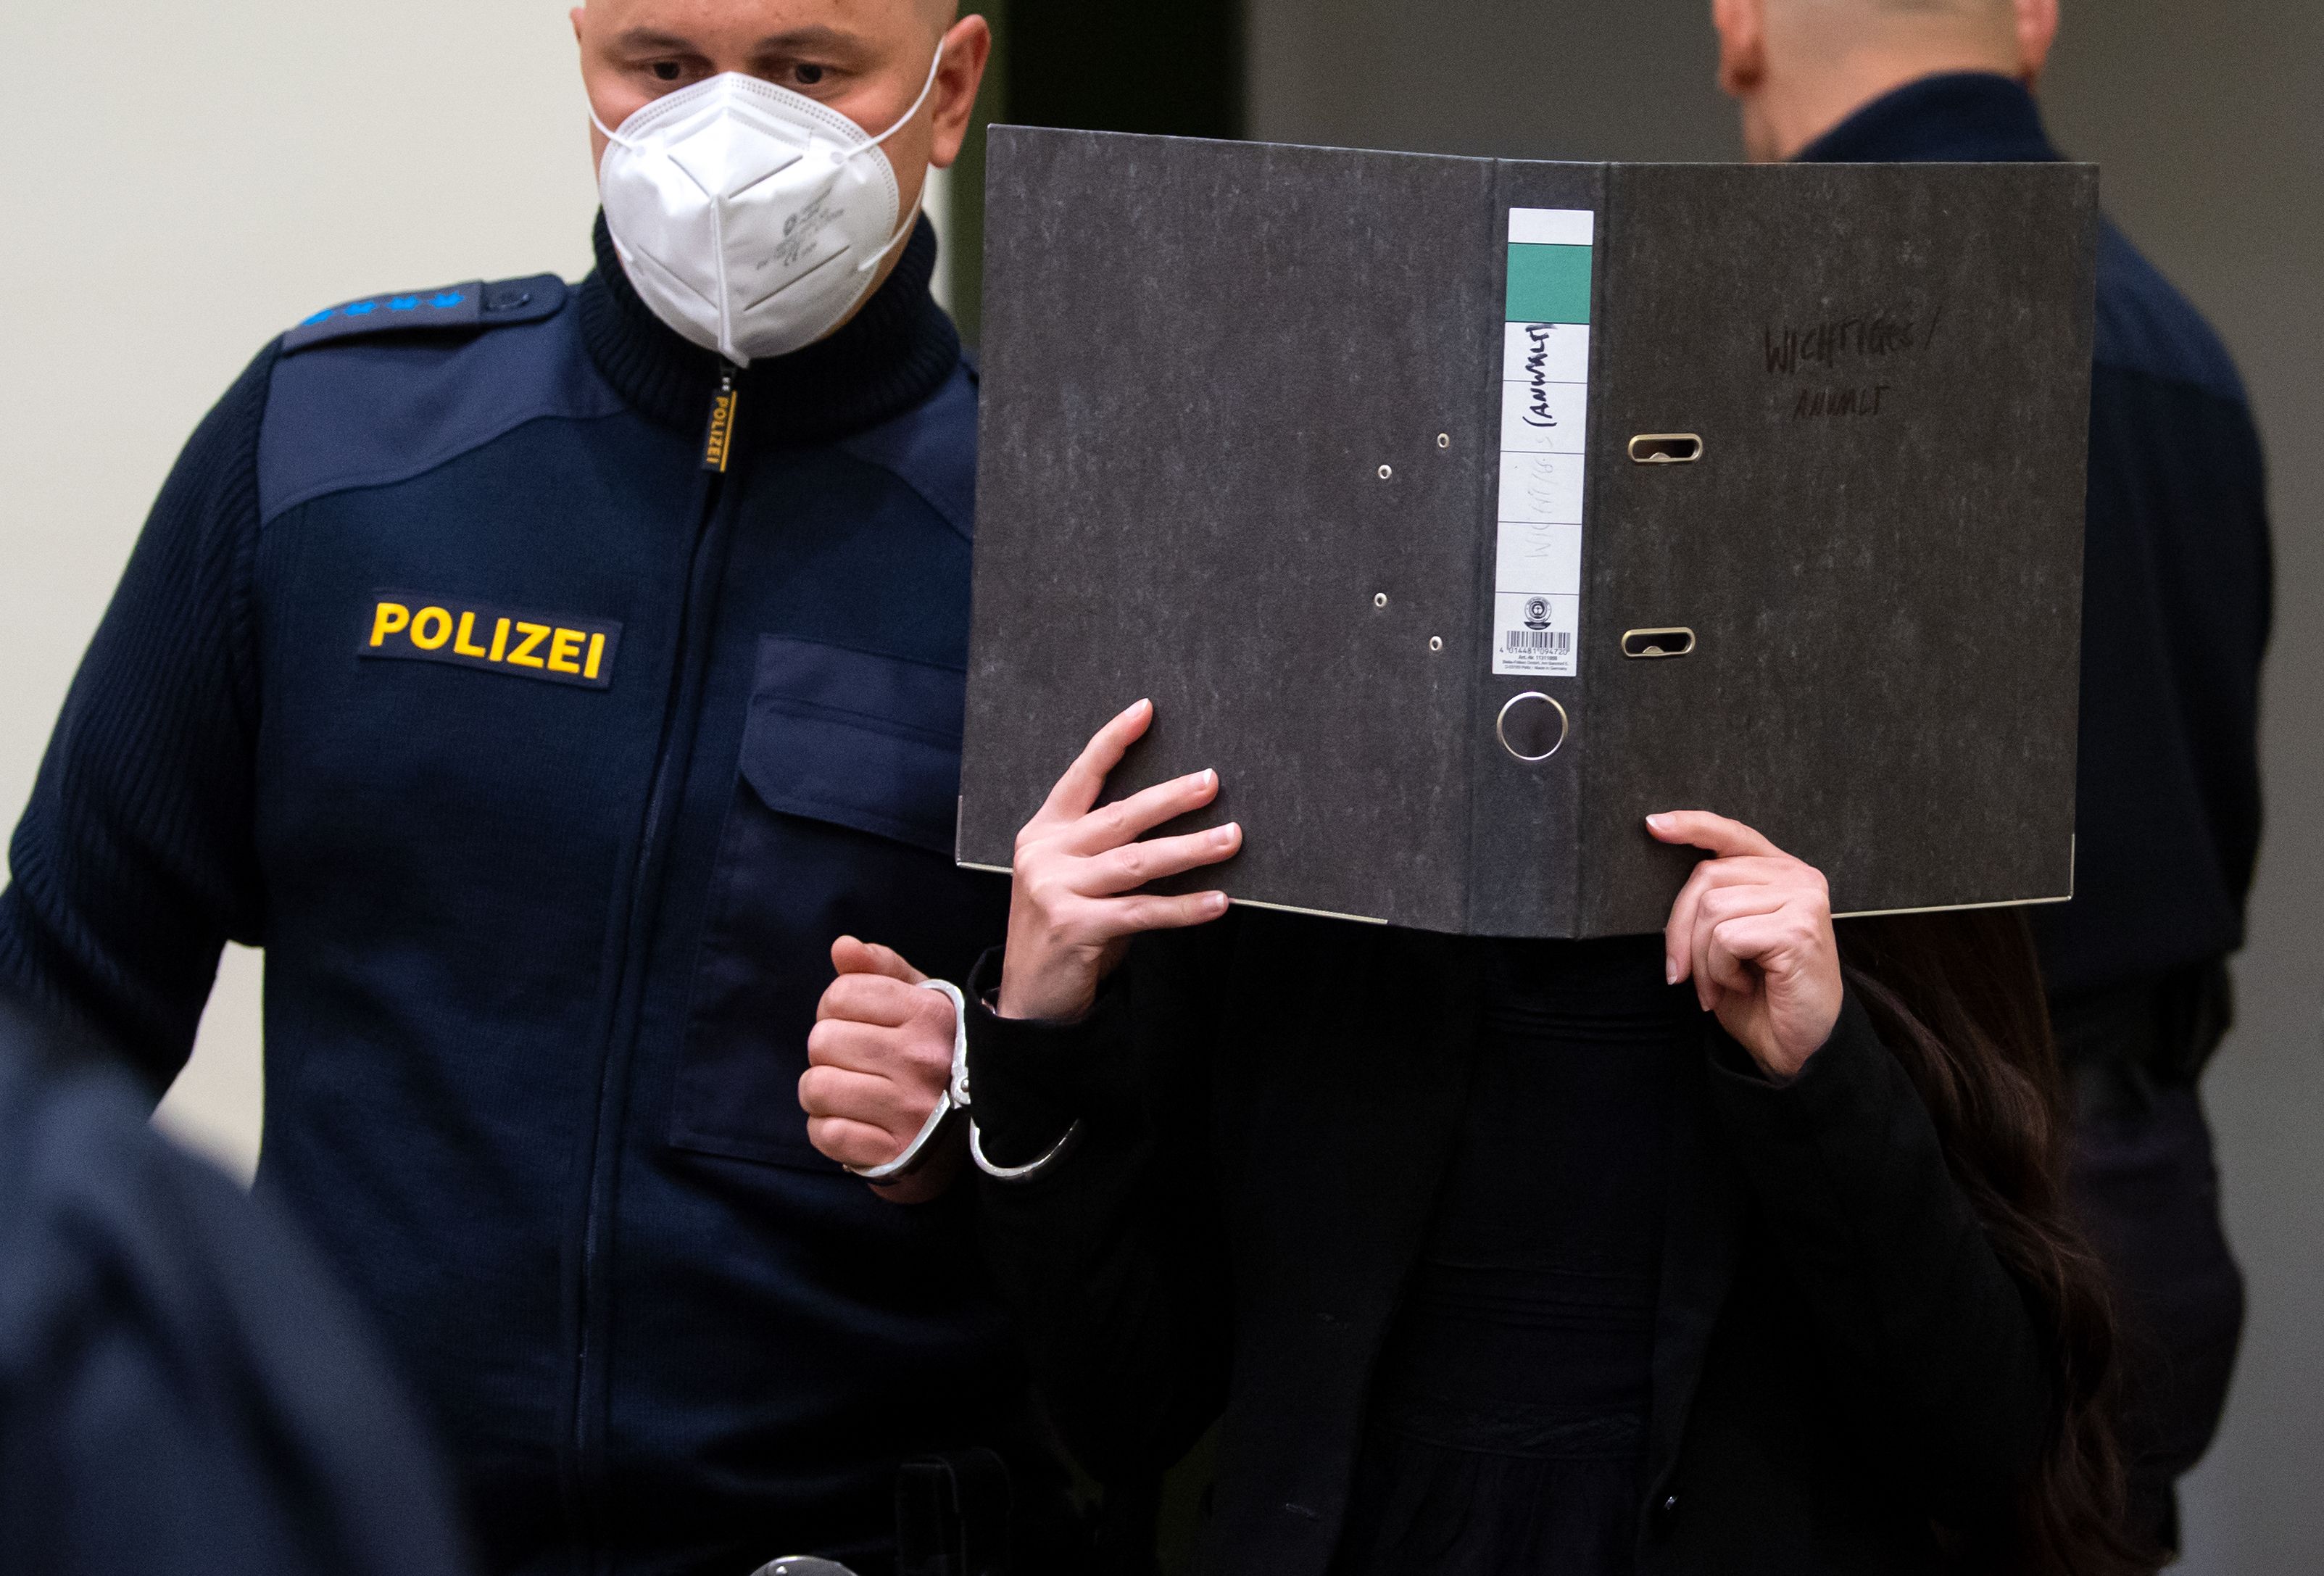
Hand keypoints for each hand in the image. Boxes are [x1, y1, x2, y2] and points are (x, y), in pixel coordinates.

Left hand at [804, 936, 961, 1203]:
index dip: (835, 1007)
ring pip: (816, 1087)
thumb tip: (842, 946)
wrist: (974, 1132)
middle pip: (822, 1040)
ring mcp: (909, 1110)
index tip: (854, 1023)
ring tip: (848, 1092)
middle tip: (854, 1061)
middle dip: (827, 1051)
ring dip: (822, 1091)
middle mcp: (922, 1059)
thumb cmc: (937, 1054)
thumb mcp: (923, 1002)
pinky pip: (826, 1134)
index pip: (841, 994)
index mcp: (930, 1014)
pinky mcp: (894, 1153)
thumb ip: (881, 968)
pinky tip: (852, 1123)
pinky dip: (828, 1131)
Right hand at [999, 699, 1240, 1021]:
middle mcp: (1045, 854)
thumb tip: (1177, 824)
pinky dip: (1185, 907)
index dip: (1112, 741)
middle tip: (1212, 781)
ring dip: (1191, 849)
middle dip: (1171, 797)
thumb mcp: (1071, 880)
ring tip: (1233, 838)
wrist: (1027, 997)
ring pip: (1137, 861)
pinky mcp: (1075, 927)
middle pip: (1120, 817)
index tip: (1145, 710)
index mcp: (1042, 833)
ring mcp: (1056, 890)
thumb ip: (1105, 852)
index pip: (1080, 777)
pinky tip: (1218, 901)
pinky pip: (1143, 911)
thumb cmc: (1064, 930)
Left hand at [1649, 811, 1842, 1079]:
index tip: (1653, 825)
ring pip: (1712, 910)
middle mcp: (1798, 877)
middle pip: (1706, 878)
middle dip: (1680, 932)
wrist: (1796, 1046)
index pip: (1731, 835)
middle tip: (1683, 974)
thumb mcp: (1727, 937)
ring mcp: (1803, 899)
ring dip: (1702, 959)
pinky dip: (1720, 970)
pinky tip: (1743, 985)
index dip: (1691, 826)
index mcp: (1780, 871)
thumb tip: (1664, 870)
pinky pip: (1726, 938)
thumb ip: (1712, 899)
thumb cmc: (1760, 993)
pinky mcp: (1799, 928)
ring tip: (1721, 984)